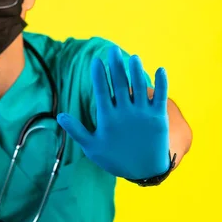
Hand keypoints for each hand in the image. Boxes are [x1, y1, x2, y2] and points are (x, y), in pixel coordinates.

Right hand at [57, 46, 170, 179]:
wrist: (144, 171)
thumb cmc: (115, 159)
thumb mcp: (92, 147)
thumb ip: (77, 130)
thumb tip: (60, 115)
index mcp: (108, 118)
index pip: (102, 90)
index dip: (99, 74)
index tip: (96, 61)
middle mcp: (125, 113)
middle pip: (120, 83)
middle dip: (116, 65)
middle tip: (113, 50)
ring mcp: (143, 114)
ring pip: (139, 86)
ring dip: (136, 70)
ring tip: (133, 58)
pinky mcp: (159, 117)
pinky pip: (161, 96)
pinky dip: (162, 82)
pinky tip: (160, 69)